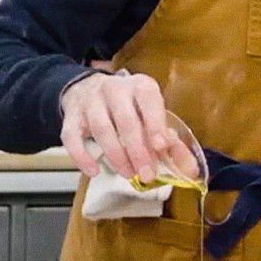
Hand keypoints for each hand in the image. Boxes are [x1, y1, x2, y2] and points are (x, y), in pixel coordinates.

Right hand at [59, 71, 197, 181]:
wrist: (88, 90)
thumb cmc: (128, 108)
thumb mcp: (150, 116)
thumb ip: (169, 142)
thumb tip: (189, 170)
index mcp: (140, 86)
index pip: (149, 101)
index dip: (155, 123)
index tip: (161, 146)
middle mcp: (114, 89)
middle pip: (125, 119)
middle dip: (137, 150)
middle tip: (146, 174)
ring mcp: (90, 101)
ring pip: (101, 128)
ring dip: (115, 154)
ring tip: (127, 173)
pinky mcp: (71, 116)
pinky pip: (72, 137)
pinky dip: (81, 156)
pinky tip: (93, 171)